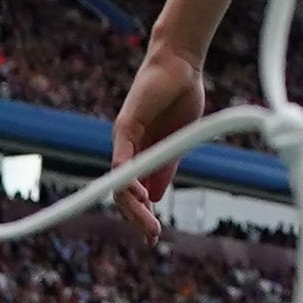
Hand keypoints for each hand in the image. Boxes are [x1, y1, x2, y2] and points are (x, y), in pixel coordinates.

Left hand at [110, 46, 204, 243]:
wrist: (182, 65)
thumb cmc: (180, 97)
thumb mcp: (176, 143)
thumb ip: (164, 168)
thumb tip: (155, 198)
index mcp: (140, 154)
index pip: (133, 191)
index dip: (140, 214)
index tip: (152, 236)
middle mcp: (126, 149)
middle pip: (123, 192)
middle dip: (137, 218)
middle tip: (152, 238)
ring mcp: (123, 138)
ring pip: (120, 181)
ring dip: (133, 206)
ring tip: (148, 224)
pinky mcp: (125, 125)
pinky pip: (121, 157)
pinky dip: (128, 178)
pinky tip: (138, 194)